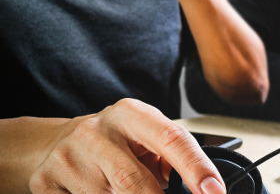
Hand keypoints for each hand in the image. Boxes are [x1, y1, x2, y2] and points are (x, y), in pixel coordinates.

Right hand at [28, 99, 224, 193]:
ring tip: (119, 188)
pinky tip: (95, 191)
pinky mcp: (45, 183)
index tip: (213, 191)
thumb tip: (202, 186)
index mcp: (131, 114)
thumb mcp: (144, 138)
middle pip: (136, 184)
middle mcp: (97, 132)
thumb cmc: (114, 143)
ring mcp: (68, 158)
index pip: (172, 139)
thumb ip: (171, 156)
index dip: (196, 168)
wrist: (54, 144)